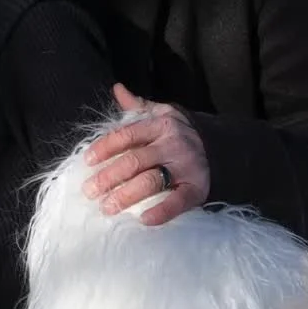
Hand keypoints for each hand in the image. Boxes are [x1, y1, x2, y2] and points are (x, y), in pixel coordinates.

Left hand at [82, 84, 209, 224]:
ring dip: (126, 195)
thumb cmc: (178, 133)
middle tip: (89, 191)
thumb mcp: (160, 114)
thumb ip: (137, 106)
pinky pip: (178, 201)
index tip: (87, 161)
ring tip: (107, 207)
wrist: (220, 147)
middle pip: (135, 161)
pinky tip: (143, 220)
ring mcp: (186, 167)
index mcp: (160, 125)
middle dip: (109, 177)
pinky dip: (161, 212)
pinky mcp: (198, 188)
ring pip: (151, 181)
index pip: (127, 135)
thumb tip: (117, 88)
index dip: (105, 147)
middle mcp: (173, 144)